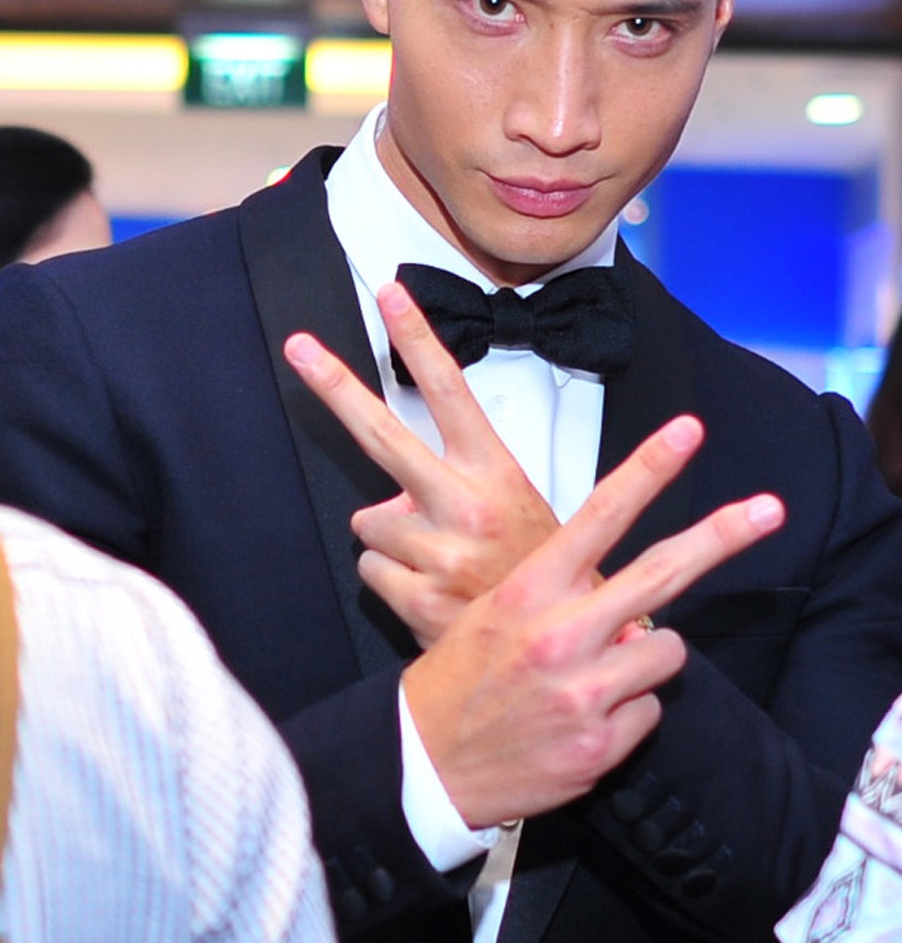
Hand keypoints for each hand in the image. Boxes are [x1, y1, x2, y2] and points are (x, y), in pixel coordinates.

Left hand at [285, 282, 557, 645]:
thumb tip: (394, 482)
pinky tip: (431, 592)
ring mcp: (441, 552)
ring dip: (392, 541)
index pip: (451, 390)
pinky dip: (393, 582)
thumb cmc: (536, 569)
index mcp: (495, 474)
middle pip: (382, 434)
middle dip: (335, 386)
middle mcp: (466, 505)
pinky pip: (370, 572)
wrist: (561, 649)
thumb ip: (461, 480)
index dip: (418, 339)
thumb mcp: (520, 504)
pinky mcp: (419, 597)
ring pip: (369, 523)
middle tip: (299, 346)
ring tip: (439, 560)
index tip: (391, 294)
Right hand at [401, 423, 784, 827]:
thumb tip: (629, 605)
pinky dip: (628, 715)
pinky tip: (583, 724)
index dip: (650, 469)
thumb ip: (560, 599)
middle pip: (663, 571)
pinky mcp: (601, 744)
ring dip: (645, 660)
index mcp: (530, 590)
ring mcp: (584, 692)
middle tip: (771, 509)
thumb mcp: (490, 615)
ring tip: (596, 679)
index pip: (600, 514)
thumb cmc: (459, 682)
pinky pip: (650, 711)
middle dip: (724, 535)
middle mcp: (561, 634)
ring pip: (666, 650)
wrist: (423, 765)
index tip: (687, 432)